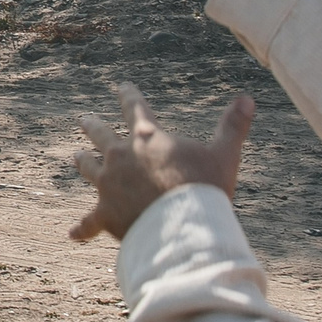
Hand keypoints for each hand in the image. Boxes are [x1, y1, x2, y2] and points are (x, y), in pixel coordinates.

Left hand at [69, 84, 255, 242]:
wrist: (182, 226)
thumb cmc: (204, 187)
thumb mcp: (224, 154)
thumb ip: (233, 126)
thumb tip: (248, 98)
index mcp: (147, 138)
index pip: (135, 108)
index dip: (128, 96)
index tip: (122, 86)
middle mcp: (121, 157)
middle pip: (102, 136)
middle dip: (94, 127)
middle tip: (85, 120)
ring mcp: (109, 186)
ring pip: (89, 169)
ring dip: (83, 162)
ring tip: (76, 156)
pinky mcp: (105, 214)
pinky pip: (89, 222)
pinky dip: (82, 229)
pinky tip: (73, 234)